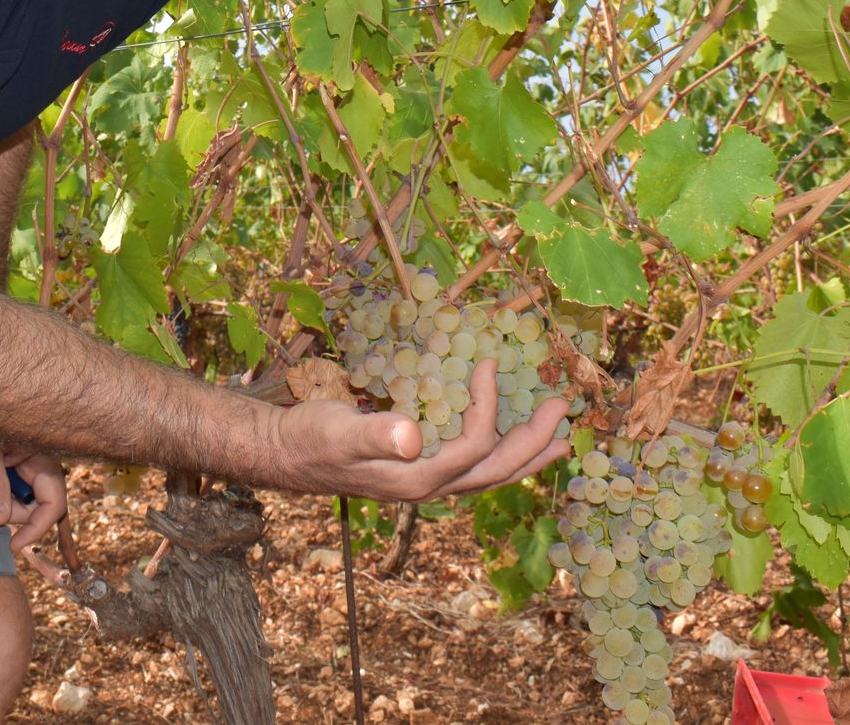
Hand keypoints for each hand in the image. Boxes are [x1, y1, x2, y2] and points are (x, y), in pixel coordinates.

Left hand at [0, 423, 67, 552]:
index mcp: (43, 458)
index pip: (53, 504)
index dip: (36, 529)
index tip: (13, 546)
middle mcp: (41, 463)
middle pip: (38, 506)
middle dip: (13, 512)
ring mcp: (29, 465)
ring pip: (24, 500)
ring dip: (2, 500)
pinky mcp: (16, 465)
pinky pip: (13, 490)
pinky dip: (0, 492)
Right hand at [274, 357, 570, 501]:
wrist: (286, 452)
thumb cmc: (310, 438)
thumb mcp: (338, 430)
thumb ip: (375, 433)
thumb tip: (412, 434)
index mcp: (417, 479)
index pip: (473, 445)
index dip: (488, 406)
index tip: (487, 364)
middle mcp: (430, 486)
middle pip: (497, 470)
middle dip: (535, 441)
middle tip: (563, 407)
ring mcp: (426, 481)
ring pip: (490, 474)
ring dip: (526, 453)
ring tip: (557, 435)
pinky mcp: (419, 469)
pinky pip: (472, 465)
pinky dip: (498, 450)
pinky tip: (507, 434)